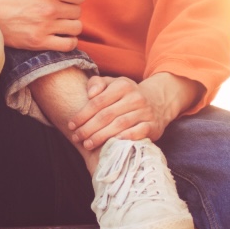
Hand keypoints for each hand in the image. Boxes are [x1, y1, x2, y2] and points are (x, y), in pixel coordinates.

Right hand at [0, 0, 84, 49]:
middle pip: (78, 11)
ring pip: (76, 28)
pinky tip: (58, 35)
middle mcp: (49, 8)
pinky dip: (68, 41)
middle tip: (55, 8)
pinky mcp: (37, 42)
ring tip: (57, 21)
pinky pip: (68, 45)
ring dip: (70, 24)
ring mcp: (44, 26)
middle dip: (70, 8)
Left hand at [66, 74, 198, 152]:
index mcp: (122, 85)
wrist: (158, 101)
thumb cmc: (127, 95)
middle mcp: (135, 97)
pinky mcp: (153, 125)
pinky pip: (138, 133)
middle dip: (88, 128)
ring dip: (101, 136)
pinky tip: (112, 145)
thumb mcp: (113, 83)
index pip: (97, 101)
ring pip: (119, 125)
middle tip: (77, 137)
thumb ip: (97, 83)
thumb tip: (89, 94)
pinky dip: (124, 138)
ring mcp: (145, 112)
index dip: (82, 114)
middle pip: (106, 115)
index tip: (71, 125)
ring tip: (87, 144)